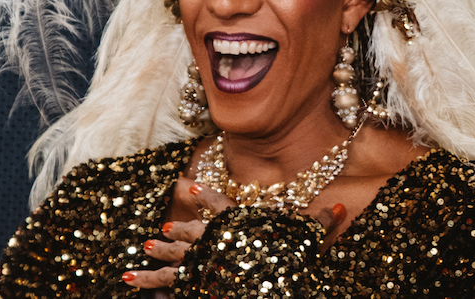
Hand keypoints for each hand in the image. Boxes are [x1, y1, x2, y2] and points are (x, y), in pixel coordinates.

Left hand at [122, 178, 347, 288]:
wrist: (273, 285)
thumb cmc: (289, 263)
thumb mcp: (307, 242)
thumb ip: (321, 223)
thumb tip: (341, 208)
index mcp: (240, 229)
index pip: (222, 209)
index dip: (206, 198)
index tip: (188, 188)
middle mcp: (218, 244)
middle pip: (194, 234)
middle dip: (178, 232)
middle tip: (162, 229)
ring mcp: (204, 265)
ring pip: (176, 259)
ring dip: (160, 256)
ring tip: (145, 251)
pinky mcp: (195, 284)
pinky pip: (169, 283)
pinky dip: (151, 283)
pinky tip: (133, 282)